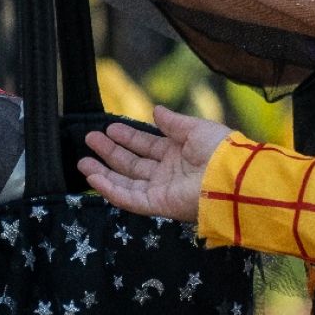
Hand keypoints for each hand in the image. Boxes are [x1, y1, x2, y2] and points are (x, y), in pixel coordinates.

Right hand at [78, 105, 234, 222]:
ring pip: (126, 182)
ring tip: (83, 161)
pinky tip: (94, 178)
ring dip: (104, 172)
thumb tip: (155, 110)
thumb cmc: (219, 150)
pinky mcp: (158, 204)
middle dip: (110, 152)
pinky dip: (111, 189)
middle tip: (90, 139)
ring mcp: (161, 189)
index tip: (109, 128)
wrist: (231, 177)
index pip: (147, 145)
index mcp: (178, 153)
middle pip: (132, 163)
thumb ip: (173, 122)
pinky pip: (129, 198)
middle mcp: (168, 172)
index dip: (128, 137)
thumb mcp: (195, 128)